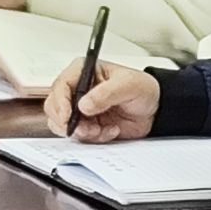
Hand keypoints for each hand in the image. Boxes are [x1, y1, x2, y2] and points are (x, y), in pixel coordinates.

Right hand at [43, 62, 158, 142]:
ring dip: (80, 131)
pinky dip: (93, 137)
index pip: (60, 85)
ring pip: (61, 123)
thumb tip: (84, 105)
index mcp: (83, 72)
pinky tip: (109, 131)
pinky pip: (78, 135)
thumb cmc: (143, 89)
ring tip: (99, 130)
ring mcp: (80, 109)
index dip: (60, 102)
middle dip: (67, 121)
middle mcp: (77, 90)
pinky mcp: (86, 124)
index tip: (67, 116)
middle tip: (85, 128)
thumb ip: (106, 93)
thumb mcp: (128, 85)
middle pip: (54, 106)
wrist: (156, 110)